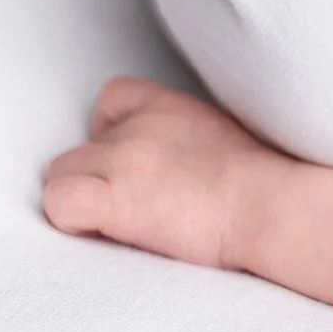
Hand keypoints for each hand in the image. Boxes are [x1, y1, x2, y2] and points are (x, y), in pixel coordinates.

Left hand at [43, 79, 280, 270]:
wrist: (273, 206)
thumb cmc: (267, 186)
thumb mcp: (229, 138)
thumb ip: (188, 140)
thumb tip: (175, 168)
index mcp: (171, 107)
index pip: (113, 98)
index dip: (111, 135)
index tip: (135, 167)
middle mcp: (139, 125)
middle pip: (80, 146)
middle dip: (97, 176)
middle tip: (134, 206)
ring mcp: (122, 158)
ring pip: (60, 174)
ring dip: (83, 200)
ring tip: (121, 225)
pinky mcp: (112, 197)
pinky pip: (59, 202)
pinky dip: (73, 221)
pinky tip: (106, 233)